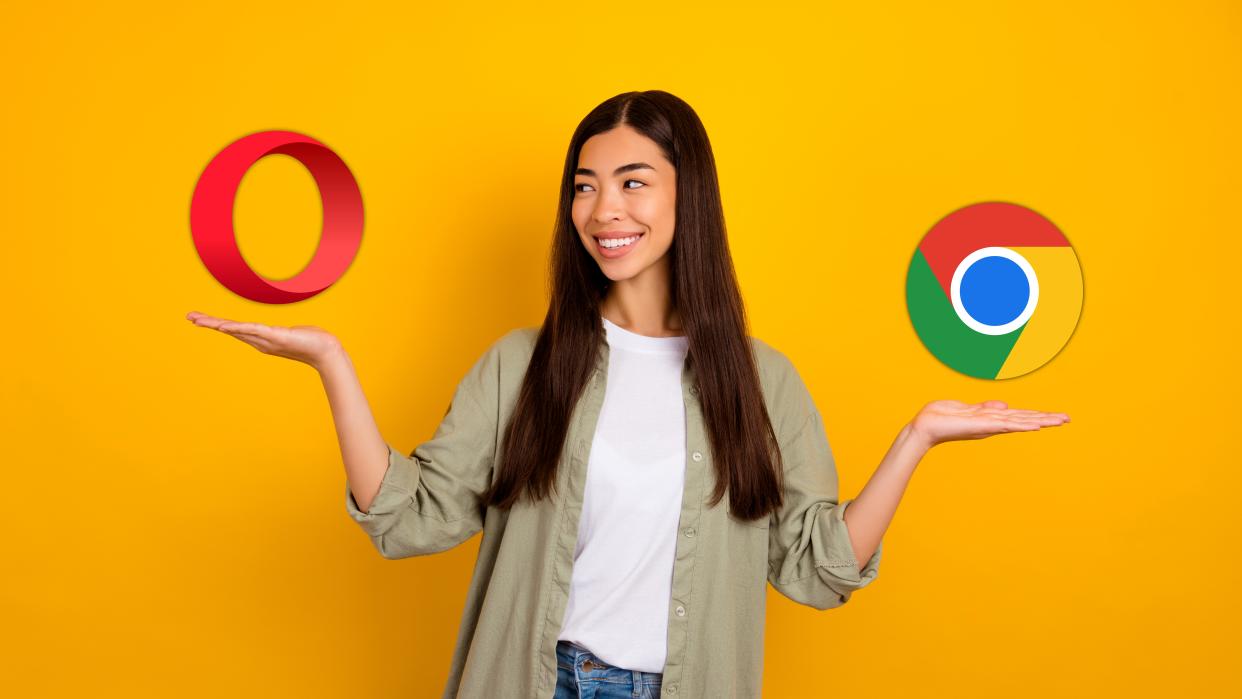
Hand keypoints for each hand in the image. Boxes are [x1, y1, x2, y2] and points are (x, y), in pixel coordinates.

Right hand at [186, 311, 342, 369]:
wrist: (327, 352)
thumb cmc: (313, 342)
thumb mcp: (293, 335)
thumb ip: (284, 333)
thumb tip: (283, 333)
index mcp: (262, 338)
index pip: (235, 329)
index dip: (217, 323)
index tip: (199, 319)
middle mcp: (261, 341)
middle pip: (230, 330)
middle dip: (209, 323)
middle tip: (189, 317)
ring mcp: (267, 340)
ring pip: (237, 330)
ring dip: (217, 324)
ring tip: (199, 320)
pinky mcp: (276, 336)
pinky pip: (253, 330)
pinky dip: (238, 328)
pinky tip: (224, 326)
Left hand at [909, 400, 1069, 449]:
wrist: (926, 425)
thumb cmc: (944, 417)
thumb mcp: (968, 409)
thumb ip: (987, 408)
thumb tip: (1005, 406)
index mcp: (991, 418)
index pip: (1020, 416)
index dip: (1038, 415)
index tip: (1057, 416)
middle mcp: (993, 423)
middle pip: (1025, 419)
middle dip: (1046, 418)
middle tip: (1068, 419)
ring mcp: (989, 425)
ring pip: (1020, 421)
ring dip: (1040, 420)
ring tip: (1059, 421)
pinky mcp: (982, 426)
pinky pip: (1006, 424)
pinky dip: (1021, 424)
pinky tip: (1036, 425)